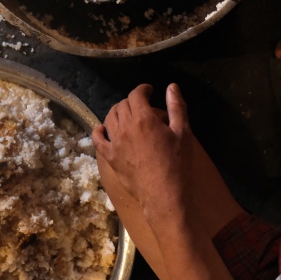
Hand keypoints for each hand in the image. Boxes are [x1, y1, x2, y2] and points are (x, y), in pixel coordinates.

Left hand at [92, 83, 192, 226]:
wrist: (164, 194)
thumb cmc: (177, 163)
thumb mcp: (182, 133)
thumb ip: (177, 107)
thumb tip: (172, 86)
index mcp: (144, 118)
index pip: (136, 94)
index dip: (143, 89)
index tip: (149, 91)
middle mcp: (125, 127)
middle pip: (122, 105)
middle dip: (132, 101)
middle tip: (142, 105)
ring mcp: (115, 142)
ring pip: (109, 118)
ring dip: (117, 112)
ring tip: (126, 115)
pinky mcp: (110, 157)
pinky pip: (98, 140)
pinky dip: (98, 131)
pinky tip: (102, 129)